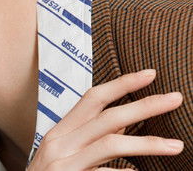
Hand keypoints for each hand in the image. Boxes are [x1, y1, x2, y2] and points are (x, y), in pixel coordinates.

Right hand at [27, 69, 183, 169]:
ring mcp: (64, 163)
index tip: (149, 74)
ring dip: (147, 143)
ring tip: (176, 145)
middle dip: (144, 105)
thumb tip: (123, 124)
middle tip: (174, 98)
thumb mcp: (65, 152)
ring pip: (111, 144)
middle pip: (108, 117)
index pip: (93, 98)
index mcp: (60, 130)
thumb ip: (92, 137)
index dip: (122, 84)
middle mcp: (60, 142)